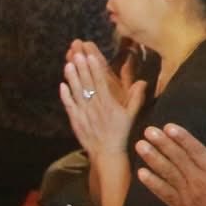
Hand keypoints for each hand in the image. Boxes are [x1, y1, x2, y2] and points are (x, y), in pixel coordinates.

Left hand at [60, 42, 146, 161]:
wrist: (106, 152)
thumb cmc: (121, 132)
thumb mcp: (132, 115)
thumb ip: (137, 98)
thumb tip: (143, 82)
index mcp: (109, 103)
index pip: (100, 81)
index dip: (94, 67)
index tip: (91, 55)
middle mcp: (95, 106)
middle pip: (87, 83)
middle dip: (81, 67)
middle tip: (77, 53)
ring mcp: (83, 112)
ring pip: (76, 91)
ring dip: (72, 77)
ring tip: (68, 64)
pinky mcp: (75, 119)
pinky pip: (69, 105)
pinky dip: (65, 94)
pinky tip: (62, 84)